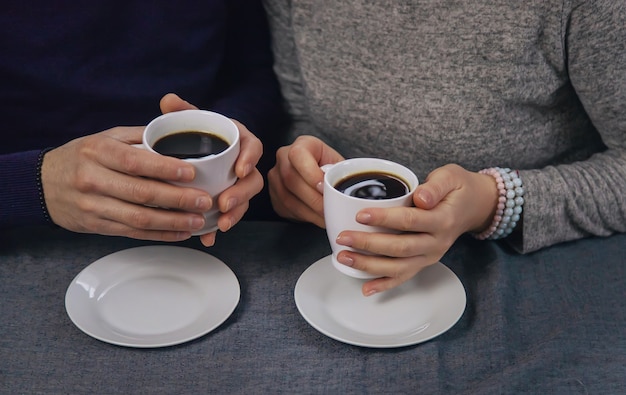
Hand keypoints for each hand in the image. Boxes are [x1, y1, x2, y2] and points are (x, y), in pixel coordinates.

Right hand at [42, 93, 262, 245]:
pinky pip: (133, 232)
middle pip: (141, 193)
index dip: (165, 169)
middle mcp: (93, 179)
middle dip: (177, 199)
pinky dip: (160, 234)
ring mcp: (93, 206)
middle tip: (203, 200)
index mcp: (97, 152)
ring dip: (173, 222)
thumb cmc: (80, 157)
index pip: (135, 161)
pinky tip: (180, 233)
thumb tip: (175, 132)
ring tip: (197, 221)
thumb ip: (138, 137)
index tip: (191, 172)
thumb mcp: (104, 138)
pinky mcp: (96, 226)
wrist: (41, 185)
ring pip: (139, 218)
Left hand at [159, 94, 263, 245]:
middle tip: (225, 204)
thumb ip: (183, 110)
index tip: (240, 170)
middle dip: (241, 194)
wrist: (198, 151)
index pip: (253, 147)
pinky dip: (219, 228)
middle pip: (253, 180)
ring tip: (222, 224)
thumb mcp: (193, 120)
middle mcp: (244, 164)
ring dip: (235, 213)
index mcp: (240, 141)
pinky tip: (210, 237)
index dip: (250, 159)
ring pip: (245, 200)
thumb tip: (168, 100)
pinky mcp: (230, 200)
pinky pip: (230, 215)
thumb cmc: (200, 134)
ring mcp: (238, 184)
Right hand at [267, 135, 343, 226]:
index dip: (310, 173)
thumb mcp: (339, 165)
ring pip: (287, 197)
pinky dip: (303, 216)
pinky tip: (317, 218)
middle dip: (312, 198)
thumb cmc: (330, 169)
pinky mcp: (273, 195)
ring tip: (325, 217)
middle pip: (291, 178)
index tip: (324, 187)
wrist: (318, 175)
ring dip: (309, 211)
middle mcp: (283, 158)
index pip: (298, 155)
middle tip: (329, 209)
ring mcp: (275, 177)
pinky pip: (285, 208)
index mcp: (302, 145)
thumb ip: (340, 173)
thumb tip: (344, 188)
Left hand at [334, 164, 497, 295]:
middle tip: (343, 237)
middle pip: (400, 248)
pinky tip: (365, 288)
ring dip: (368, 265)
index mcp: (443, 220)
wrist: (473, 205)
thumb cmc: (457, 188)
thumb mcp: (451, 177)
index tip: (360, 215)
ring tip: (344, 257)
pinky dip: (383, 284)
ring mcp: (430, 256)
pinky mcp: (423, 263)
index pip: (410, 221)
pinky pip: (403, 277)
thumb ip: (436, 186)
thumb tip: (421, 198)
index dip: (384, 219)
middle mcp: (437, 242)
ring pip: (398, 266)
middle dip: (368, 244)